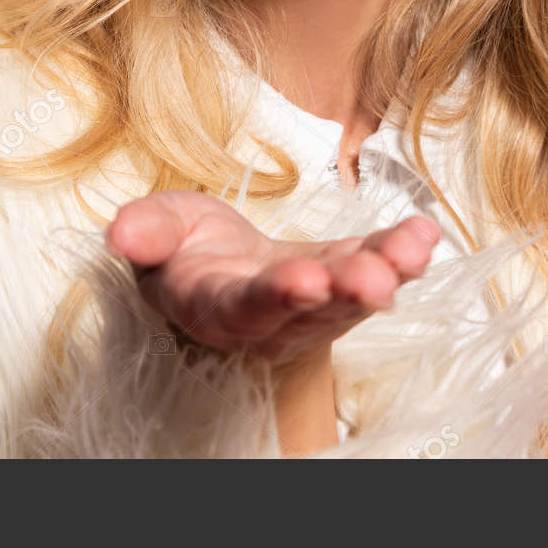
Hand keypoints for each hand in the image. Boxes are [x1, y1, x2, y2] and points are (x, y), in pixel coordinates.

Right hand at [104, 189, 440, 365]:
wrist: (208, 260)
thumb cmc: (179, 247)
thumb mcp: (154, 230)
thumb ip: (144, 232)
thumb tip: (120, 231)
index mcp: (216, 306)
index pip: (248, 307)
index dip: (277, 296)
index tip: (306, 280)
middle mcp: (270, 318)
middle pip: (311, 313)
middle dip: (345, 294)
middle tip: (376, 280)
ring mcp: (312, 302)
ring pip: (350, 297)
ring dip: (385, 273)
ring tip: (412, 249)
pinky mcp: (341, 277)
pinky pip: (373, 267)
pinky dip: (402, 254)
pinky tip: (426, 234)